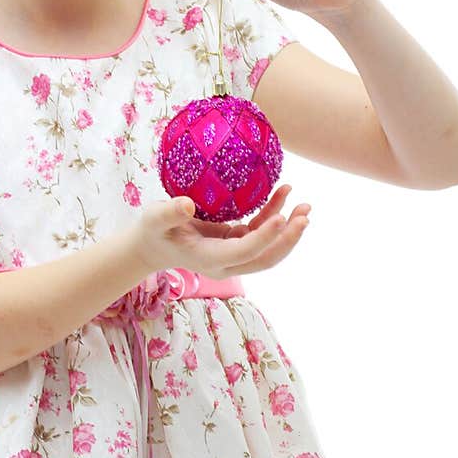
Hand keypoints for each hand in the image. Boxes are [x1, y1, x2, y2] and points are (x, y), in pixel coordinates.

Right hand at [131, 185, 310, 278]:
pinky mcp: (235, 243)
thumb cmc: (152, 231)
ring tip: (304, 206)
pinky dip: (274, 216)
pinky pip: (260, 232)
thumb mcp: (154, 219)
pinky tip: (283, 195)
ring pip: (268, 248)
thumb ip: (169, 213)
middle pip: (265, 258)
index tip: (282, 218)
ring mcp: (233, 254)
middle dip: (288, 239)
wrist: (152, 246)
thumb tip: (187, 204)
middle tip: (304, 216)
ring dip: (288, 229)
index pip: (244, 251)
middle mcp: (227, 262)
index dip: (264, 237)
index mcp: (209, 259)